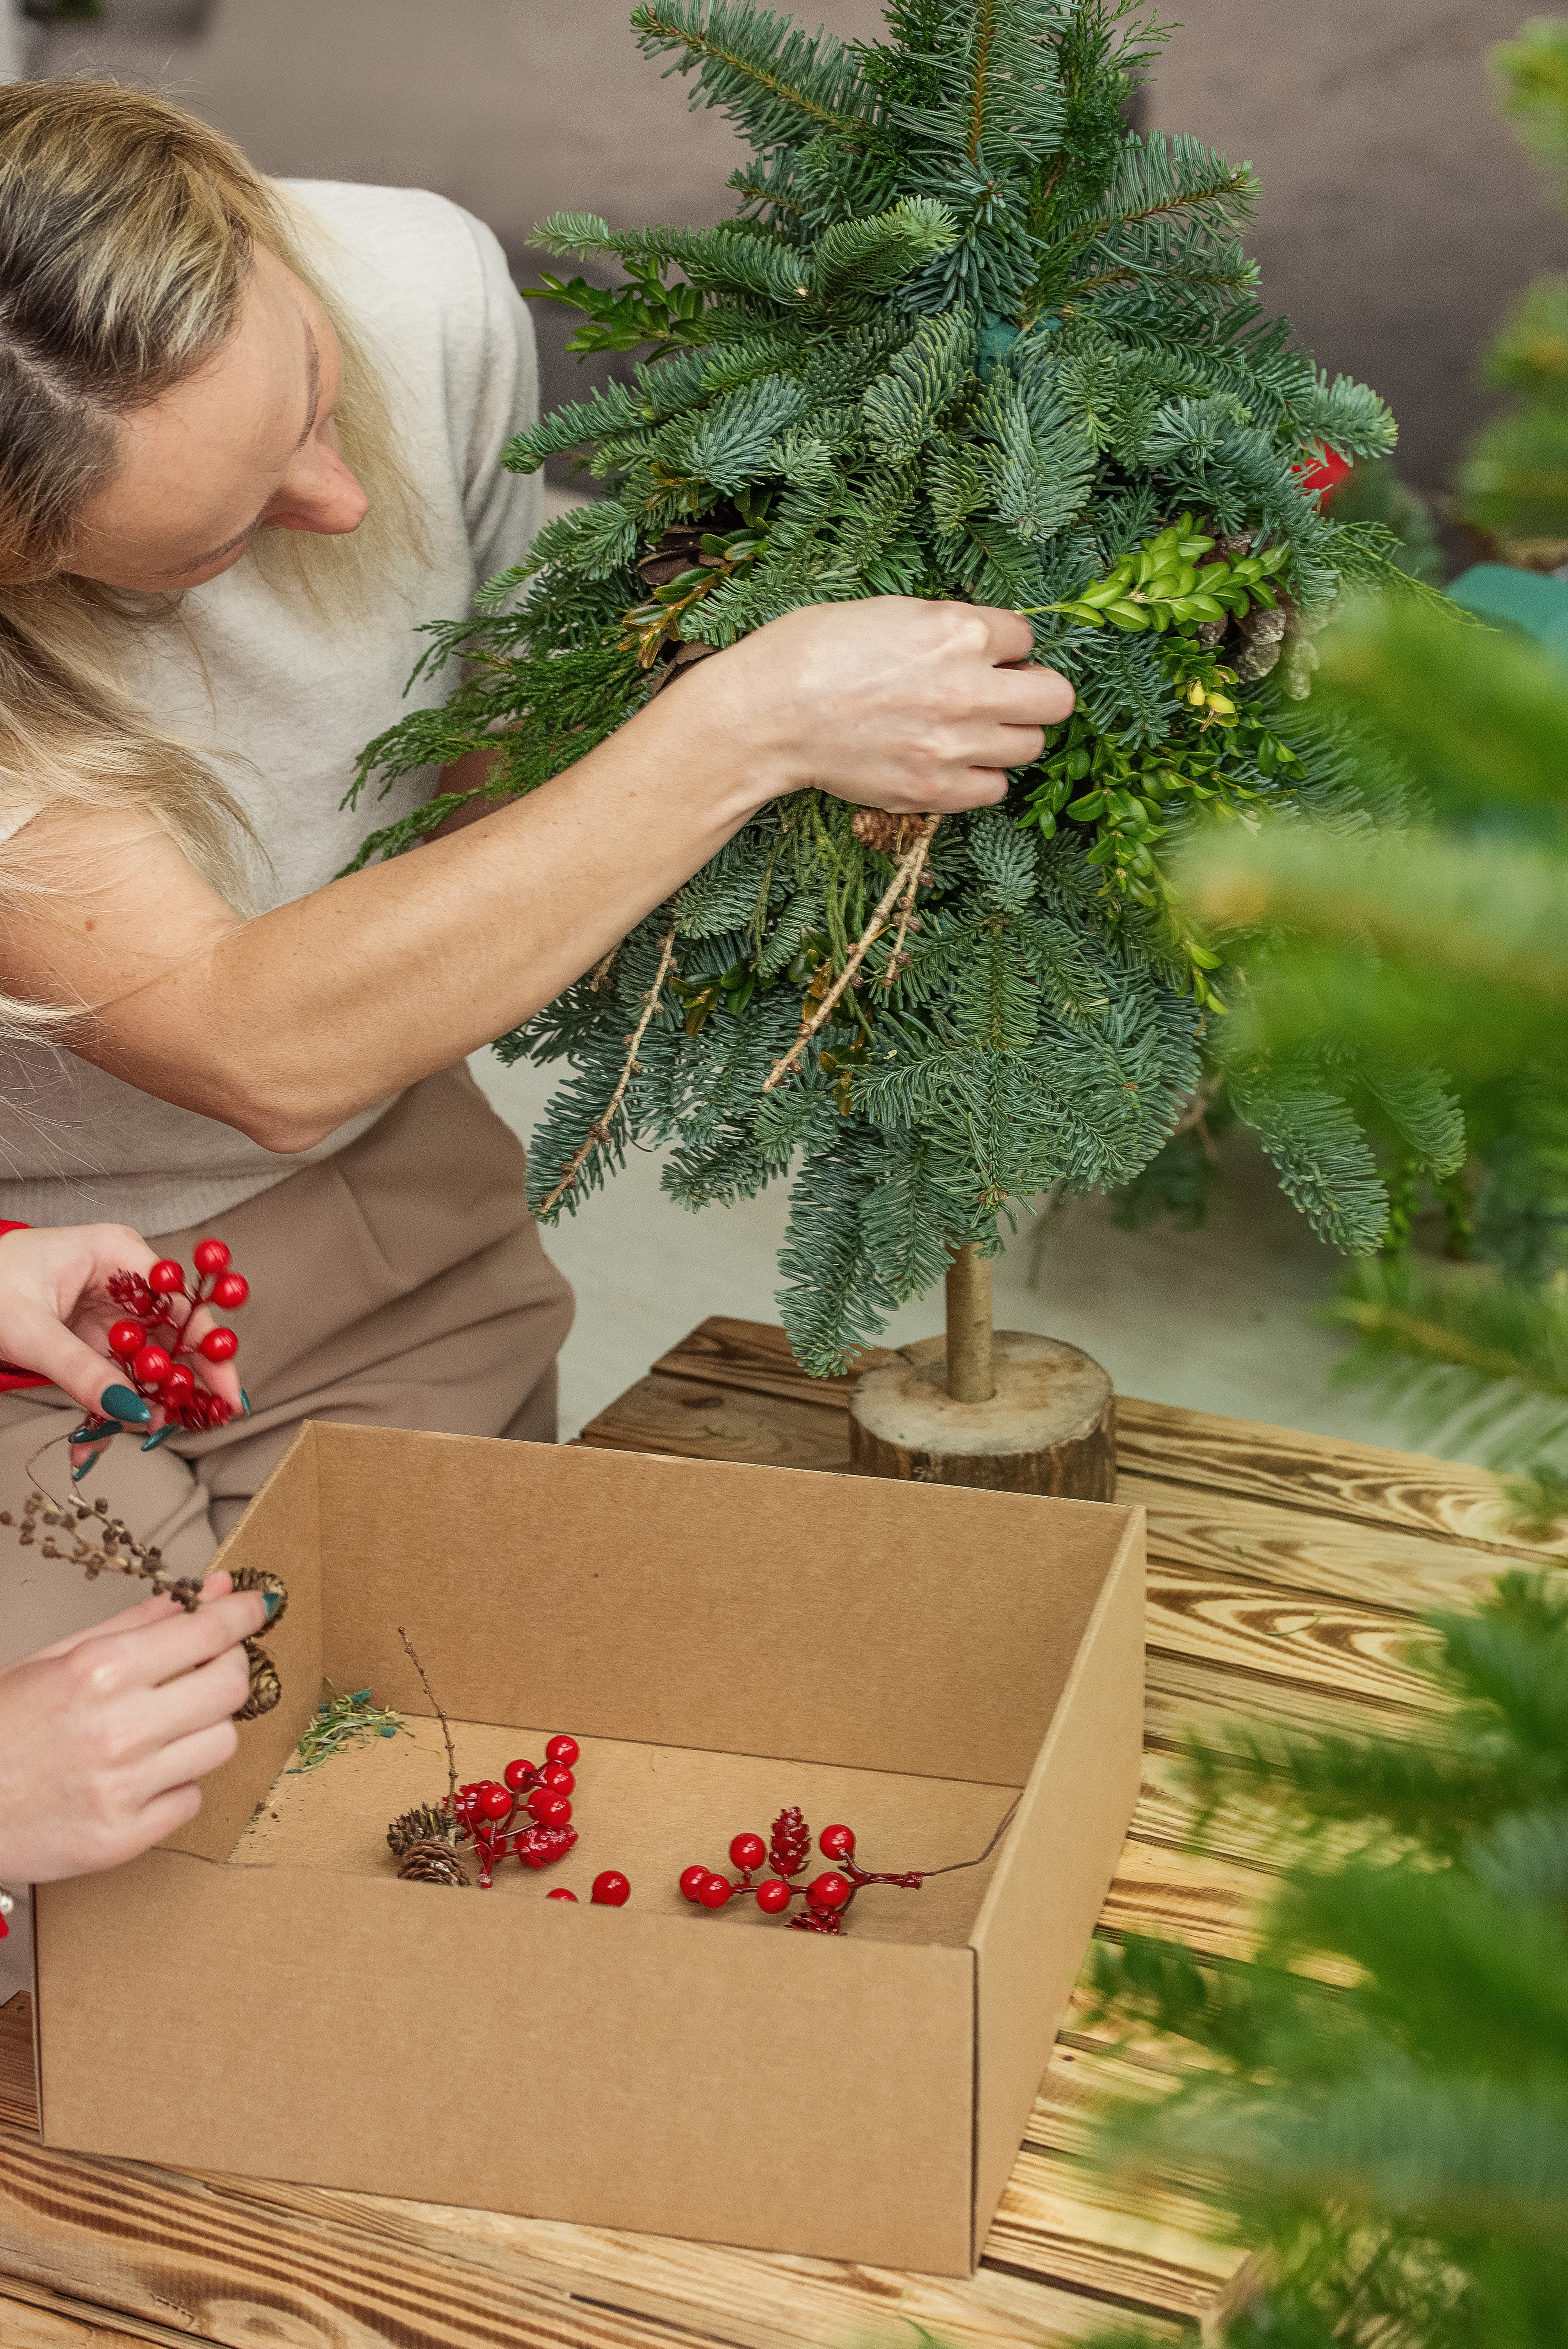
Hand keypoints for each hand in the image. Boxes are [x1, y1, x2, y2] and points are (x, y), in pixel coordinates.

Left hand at [0, 1224, 242, 1473]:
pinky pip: (118, 1373)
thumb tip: (129, 1409)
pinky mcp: (96, 1334)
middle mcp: (123, 1278)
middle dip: (179, 1384)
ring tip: (129, 1438)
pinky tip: (97, 1436)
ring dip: (142, 1402)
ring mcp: (111, 1308)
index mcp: (116, 1254)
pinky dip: (111, 1404)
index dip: (208, 1348)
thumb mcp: (31, 1330)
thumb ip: (81, 1370)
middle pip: (173, 1334)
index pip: (181, 1302)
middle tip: (192, 1423)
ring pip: (148, 1360)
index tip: (225, 1391)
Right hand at [0, 1574, 265, 1882]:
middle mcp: (117, 1729)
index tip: (255, 1606)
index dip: (241, 1614)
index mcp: (98, 1672)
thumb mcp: (59, 1658)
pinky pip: (192, 1798)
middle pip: (230, 1688)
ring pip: (222, 1743)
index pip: (206, 1633)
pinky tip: (142, 1775)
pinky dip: (177, 1783)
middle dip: (232, 1668)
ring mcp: (122, 1789)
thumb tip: (210, 1589)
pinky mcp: (123, 1839)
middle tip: (213, 1666)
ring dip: (205, 1728)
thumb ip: (140, 1622)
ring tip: (165, 1727)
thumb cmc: (1, 1727)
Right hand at [678, 597, 1073, 814]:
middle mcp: (969, 689)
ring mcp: (955, 746)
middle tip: (1001, 695)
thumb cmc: (811, 652)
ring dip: (1006, 736)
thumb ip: (945, 628)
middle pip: (1055, 699)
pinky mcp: (935, 790)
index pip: (1027, 637)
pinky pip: (994, 789)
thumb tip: (982, 646)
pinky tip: (949, 762)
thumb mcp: (887, 612)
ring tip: (966, 730)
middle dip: (1032, 693)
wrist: (765, 716)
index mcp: (959, 631)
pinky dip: (979, 777)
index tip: (983, 655)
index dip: (1005, 648)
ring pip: (1029, 747)